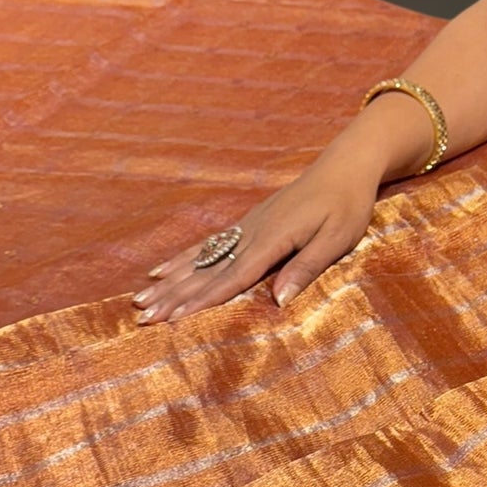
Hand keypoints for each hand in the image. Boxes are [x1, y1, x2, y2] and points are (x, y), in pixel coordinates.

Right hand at [133, 152, 379, 325]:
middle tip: (142, 317)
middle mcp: (251, 232)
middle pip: (206, 270)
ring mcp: (244, 226)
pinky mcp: (245, 224)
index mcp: (273, 238)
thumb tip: (279, 301)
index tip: (176, 318)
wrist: (342, 168)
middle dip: (174, 296)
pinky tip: (161, 270)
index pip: (233, 276)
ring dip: (169, 282)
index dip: (204, 299)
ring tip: (139, 299)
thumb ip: (306, 268)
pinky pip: (206, 245)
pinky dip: (181, 260)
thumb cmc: (347, 206)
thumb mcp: (337, 239)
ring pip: (199, 258)